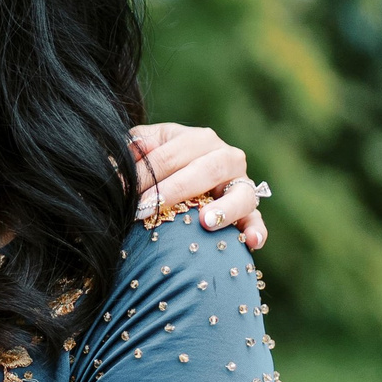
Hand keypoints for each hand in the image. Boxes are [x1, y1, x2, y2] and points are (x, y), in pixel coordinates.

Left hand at [130, 123, 266, 248]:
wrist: (179, 184)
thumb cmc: (156, 166)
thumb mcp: (143, 151)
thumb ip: (135, 149)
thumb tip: (131, 149)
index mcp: (198, 139)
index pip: (171, 154)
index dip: (146, 173)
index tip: (125, 192)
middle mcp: (226, 157)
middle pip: (206, 169)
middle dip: (174, 190)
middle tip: (146, 208)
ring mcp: (241, 184)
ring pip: (241, 194)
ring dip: (225, 208)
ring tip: (205, 222)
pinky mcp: (249, 210)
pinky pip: (257, 220)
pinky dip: (256, 230)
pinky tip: (251, 242)